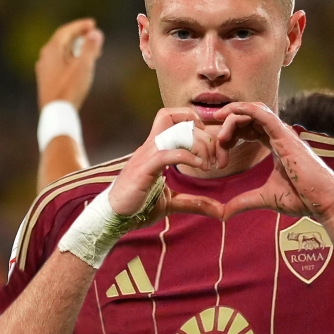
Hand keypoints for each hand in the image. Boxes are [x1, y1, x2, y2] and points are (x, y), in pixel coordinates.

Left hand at [36, 18, 103, 108]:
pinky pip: (60, 62)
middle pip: (63, 41)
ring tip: (90, 51)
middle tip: (94, 36)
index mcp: (52, 50)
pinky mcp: (47, 80)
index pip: (66, 31)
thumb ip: (90, 47)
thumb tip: (95, 33)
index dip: (80, 26)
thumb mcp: (83, 66)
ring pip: (62, 53)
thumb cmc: (69, 88)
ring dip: (76, 48)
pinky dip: (71, 59)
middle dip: (79, 36)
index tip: (93, 24)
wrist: (56, 113)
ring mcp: (44, 69)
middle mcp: (45, 57)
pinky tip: (79, 66)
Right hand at [108, 108, 223, 228]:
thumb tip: (220, 211)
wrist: (112, 216)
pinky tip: (200, 167)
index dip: (194, 121)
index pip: (173, 117)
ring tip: (208, 164)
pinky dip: (189, 157)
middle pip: (180, 122)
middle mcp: (150, 146)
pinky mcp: (144, 168)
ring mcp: (146, 155)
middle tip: (217, 160)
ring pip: (176, 131)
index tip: (211, 143)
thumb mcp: (172, 202)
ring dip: (199, 145)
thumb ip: (195, 202)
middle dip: (205, 137)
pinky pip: (169, 153)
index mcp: (155, 148)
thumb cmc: (138, 206)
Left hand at [213, 102, 333, 220]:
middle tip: (215, 142)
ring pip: (253, 112)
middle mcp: (280, 136)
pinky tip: (230, 113)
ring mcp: (284, 134)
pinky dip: (245, 109)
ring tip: (219, 135)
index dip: (232, 132)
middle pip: (249, 118)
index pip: (251, 128)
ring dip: (232, 118)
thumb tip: (224, 213)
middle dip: (228, 126)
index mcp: (277, 146)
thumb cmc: (304, 199)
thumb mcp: (266, 198)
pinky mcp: (285, 137)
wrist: (324, 203)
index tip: (218, 146)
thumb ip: (243, 202)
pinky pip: (263, 114)